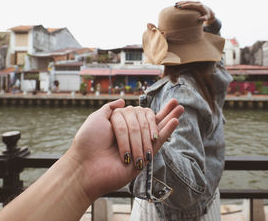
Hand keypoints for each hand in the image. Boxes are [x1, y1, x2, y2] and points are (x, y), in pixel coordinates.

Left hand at [67, 99, 182, 201]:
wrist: (86, 167)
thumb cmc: (87, 143)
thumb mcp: (96, 119)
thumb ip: (110, 108)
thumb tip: (123, 100)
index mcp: (120, 126)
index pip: (135, 113)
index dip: (137, 113)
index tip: (123, 123)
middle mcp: (131, 135)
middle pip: (148, 119)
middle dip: (162, 112)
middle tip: (177, 102)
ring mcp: (139, 145)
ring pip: (157, 128)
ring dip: (170, 116)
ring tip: (181, 107)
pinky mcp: (145, 156)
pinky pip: (159, 141)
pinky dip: (168, 130)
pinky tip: (175, 120)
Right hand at [175, 1, 215, 24]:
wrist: (209, 11)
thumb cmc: (207, 16)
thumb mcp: (207, 17)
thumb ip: (204, 18)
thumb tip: (199, 19)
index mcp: (200, 6)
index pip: (191, 5)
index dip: (185, 6)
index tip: (180, 7)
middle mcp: (197, 3)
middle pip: (188, 2)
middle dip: (182, 3)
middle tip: (176, 6)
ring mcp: (196, 2)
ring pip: (187, 1)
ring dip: (181, 2)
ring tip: (175, 4)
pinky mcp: (194, 3)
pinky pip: (188, 2)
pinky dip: (183, 2)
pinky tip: (178, 3)